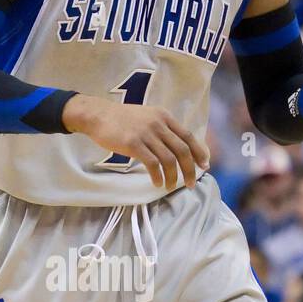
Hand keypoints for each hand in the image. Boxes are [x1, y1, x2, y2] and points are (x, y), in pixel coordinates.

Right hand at [63, 95, 209, 189]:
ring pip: (169, 159)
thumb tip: (176, 148)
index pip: (188, 136)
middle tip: (190, 183)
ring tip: (170, 187)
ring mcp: (146, 133)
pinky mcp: (133, 144)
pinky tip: (157, 183)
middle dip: (190, 169)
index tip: (204, 165)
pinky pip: (152, 164)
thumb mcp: (147, 117)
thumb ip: (162, 128)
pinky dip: (158, 176)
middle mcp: (158, 124)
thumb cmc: (121, 119)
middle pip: (182, 150)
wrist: (98, 115)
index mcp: (164, 116)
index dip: (199, 152)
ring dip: (173, 177)